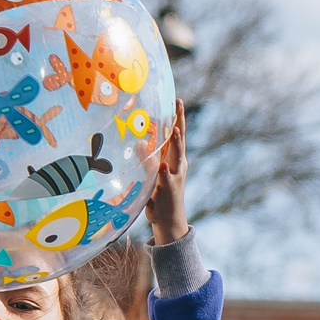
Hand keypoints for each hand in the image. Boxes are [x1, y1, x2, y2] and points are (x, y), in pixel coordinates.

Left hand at [144, 100, 189, 245]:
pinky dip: (162, 172)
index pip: (177, 134)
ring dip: (174, 144)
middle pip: (180, 139)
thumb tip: (139, 142)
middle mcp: (177, 165)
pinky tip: (161, 166)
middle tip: (179, 104)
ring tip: (173, 130)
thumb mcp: (153, 172)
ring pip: (175, 157)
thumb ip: (147, 156)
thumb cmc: (160, 194)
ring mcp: (173, 177)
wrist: (169, 219)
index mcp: (175, 159)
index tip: (178, 100)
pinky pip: (163, 179)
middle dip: (180, 122)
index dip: (178, 117)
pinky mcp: (166, 190)